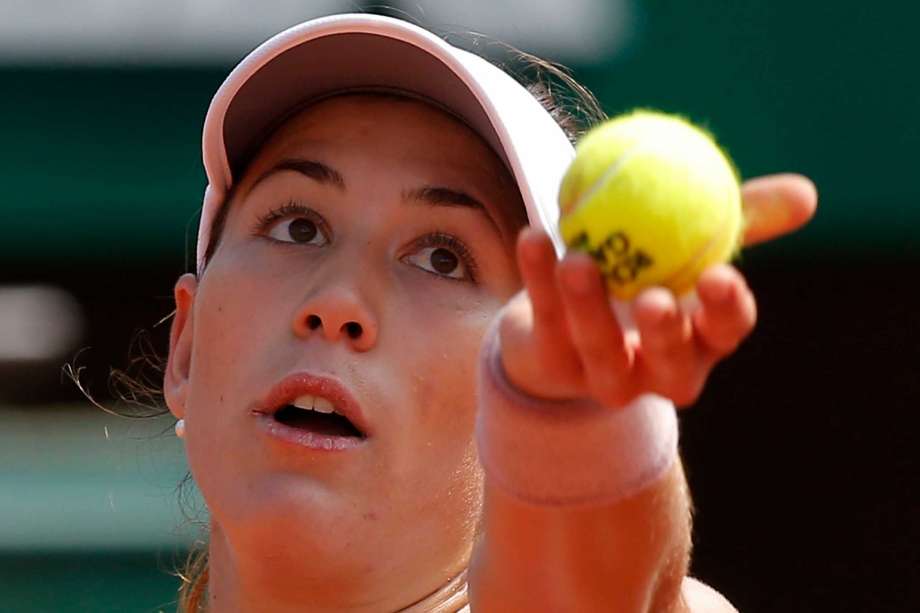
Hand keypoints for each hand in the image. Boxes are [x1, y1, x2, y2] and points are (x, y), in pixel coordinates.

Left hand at [498, 173, 816, 407]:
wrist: (563, 313)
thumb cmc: (645, 271)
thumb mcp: (690, 242)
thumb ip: (739, 219)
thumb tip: (805, 193)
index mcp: (700, 342)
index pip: (725, 334)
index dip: (726, 312)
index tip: (721, 276)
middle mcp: (656, 370)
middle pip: (670, 364)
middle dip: (665, 336)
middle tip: (655, 298)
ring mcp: (602, 375)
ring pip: (599, 350)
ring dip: (588, 306)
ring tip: (578, 259)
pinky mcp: (552, 365)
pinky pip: (545, 321)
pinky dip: (536, 278)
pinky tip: (533, 237)